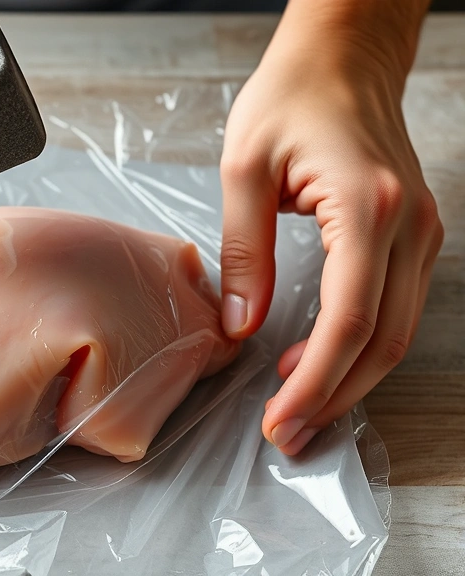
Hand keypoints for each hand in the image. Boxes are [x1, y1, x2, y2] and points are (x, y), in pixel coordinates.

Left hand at [219, 13, 442, 453]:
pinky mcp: (412, 233)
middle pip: (383, 340)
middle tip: (285, 434)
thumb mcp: (243, 171)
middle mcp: (408, 226)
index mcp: (365, 209)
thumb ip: (243, 253)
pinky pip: (395, 307)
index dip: (316, 383)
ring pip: (397, 331)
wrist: (340, 59)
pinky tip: (319, 366)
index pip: (350, 320)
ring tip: (298, 411)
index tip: (280, 420)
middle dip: (334, 397)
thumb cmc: (289, 100)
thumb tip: (239, 326)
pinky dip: (361, 347)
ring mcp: (419, 230)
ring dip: (350, 380)